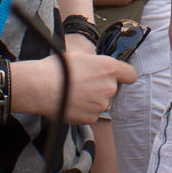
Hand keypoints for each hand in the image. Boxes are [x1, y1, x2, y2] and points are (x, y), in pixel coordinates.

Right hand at [14, 51, 136, 124]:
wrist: (41, 87)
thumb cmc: (57, 68)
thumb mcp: (79, 54)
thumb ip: (95, 61)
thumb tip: (95, 63)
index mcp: (109, 68)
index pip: (130, 74)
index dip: (124, 75)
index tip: (118, 76)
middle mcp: (110, 87)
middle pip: (113, 88)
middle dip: (101, 87)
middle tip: (83, 83)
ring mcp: (101, 104)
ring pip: (101, 102)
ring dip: (92, 99)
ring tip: (74, 93)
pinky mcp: (92, 118)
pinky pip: (92, 114)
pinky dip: (84, 110)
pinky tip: (71, 103)